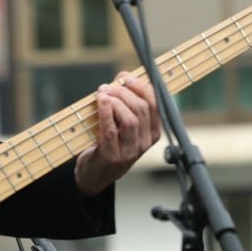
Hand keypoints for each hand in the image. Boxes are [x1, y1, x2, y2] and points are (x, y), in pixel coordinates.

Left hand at [74, 73, 161, 195]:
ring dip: (115, 101)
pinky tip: (101, 102)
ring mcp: (131, 151)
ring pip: (130, 119)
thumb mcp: (124, 126)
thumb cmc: (109, 143)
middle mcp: (146, 142)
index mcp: (153, 132)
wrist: (95, 174)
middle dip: (124, 91)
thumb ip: (128, 105)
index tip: (125, 76)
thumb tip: (123, 78)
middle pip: (142, 108)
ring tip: (102, 94)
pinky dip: (106, 112)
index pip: (156, 103)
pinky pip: (112, 130)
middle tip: (108, 86)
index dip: (141, 85)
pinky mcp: (113, 156)